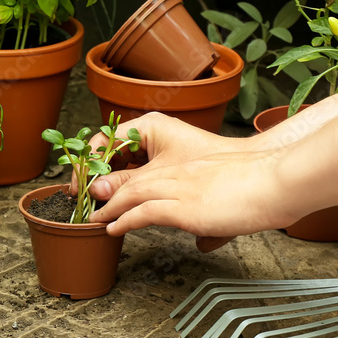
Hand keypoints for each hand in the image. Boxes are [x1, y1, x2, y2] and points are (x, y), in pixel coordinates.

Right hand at [70, 112, 235, 197]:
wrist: (257, 179)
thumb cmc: (215, 167)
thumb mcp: (162, 176)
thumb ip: (127, 182)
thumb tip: (98, 190)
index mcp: (148, 126)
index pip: (104, 140)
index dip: (88, 164)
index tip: (79, 187)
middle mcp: (153, 134)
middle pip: (113, 156)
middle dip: (97, 179)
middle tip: (83, 201)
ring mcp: (162, 150)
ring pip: (126, 169)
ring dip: (112, 189)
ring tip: (100, 210)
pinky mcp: (172, 169)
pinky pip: (141, 178)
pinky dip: (130, 193)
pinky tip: (122, 211)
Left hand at [88, 147, 303, 246]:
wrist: (278, 181)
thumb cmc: (265, 189)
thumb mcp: (232, 201)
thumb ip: (212, 220)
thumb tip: (203, 244)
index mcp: (190, 166)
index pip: (148, 172)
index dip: (126, 184)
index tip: (113, 196)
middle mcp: (180, 173)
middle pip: (132, 179)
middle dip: (109, 191)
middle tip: (92, 205)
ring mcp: (180, 187)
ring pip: (131, 193)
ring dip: (109, 206)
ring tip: (94, 219)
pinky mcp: (183, 206)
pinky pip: (142, 211)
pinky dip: (123, 220)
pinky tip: (112, 228)